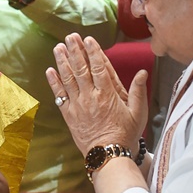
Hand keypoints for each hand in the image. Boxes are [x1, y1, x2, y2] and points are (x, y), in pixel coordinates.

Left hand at [46, 34, 147, 155]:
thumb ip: (139, 91)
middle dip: (75, 51)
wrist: (108, 155)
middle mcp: (90, 96)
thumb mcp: (138, 113)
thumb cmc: (125, 134)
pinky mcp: (69, 115)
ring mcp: (78, 105)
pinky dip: (54, 83)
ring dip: (62, 62)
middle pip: (81, 69)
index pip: (100, 67)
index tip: (88, 39)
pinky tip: (50, 71)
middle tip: (70, 37)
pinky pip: (59, 96)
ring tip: (58, 48)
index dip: (93, 52)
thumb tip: (143, 72)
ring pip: (68, 79)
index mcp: (108, 94)